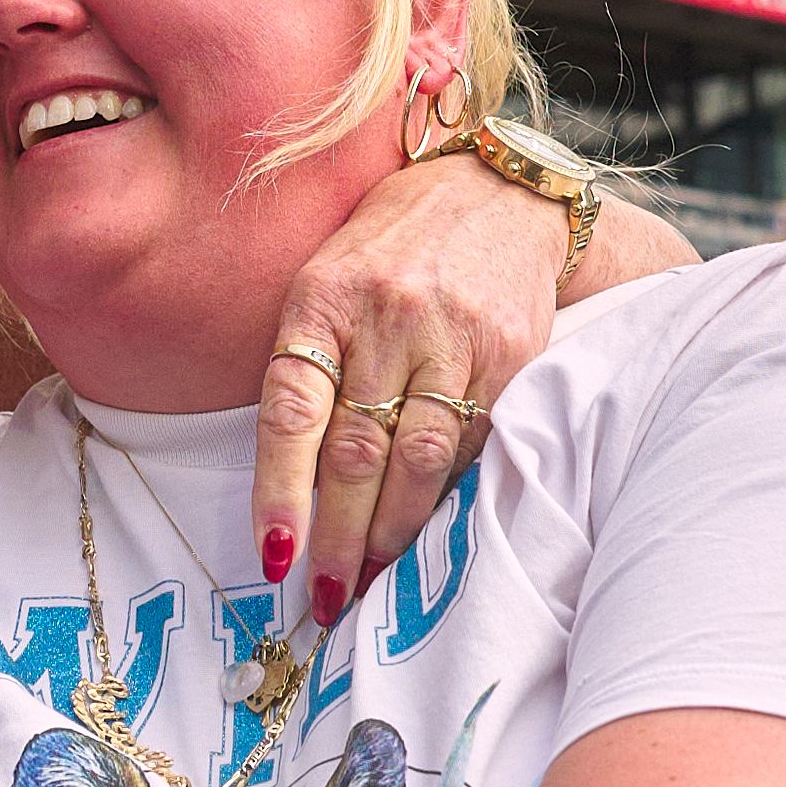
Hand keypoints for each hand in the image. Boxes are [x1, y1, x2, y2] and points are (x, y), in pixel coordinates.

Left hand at [257, 150, 573, 612]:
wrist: (498, 191)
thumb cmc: (391, 246)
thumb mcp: (325, 278)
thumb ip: (305, 362)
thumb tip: (288, 483)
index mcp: (324, 296)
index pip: (293, 410)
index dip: (280, 490)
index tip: (274, 555)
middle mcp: (389, 315)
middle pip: (356, 450)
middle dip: (336, 535)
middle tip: (324, 595)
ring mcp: (455, 336)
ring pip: (420, 460)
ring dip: (392, 532)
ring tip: (368, 579)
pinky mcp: (510, 354)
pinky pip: (474, 444)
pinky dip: (446, 496)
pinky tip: (428, 530)